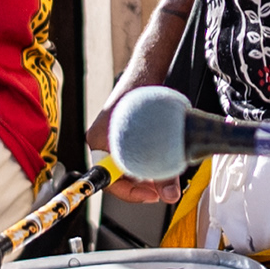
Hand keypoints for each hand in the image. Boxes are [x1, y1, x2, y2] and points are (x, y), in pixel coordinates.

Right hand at [95, 86, 189, 202]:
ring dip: (145, 175)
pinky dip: (146, 162)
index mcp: (98, 144)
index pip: (108, 181)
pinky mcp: (121, 135)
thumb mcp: (158, 138)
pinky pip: (130, 157)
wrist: (146, 72)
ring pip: (126, 168)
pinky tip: (162, 162)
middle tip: (163, 190)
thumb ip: (164, 171)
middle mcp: (100, 143)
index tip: (153, 195)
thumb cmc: (146, 98)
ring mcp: (110, 139)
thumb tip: (171, 197)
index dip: (131, 193)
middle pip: (118, 177)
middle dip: (141, 186)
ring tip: (165, 177)